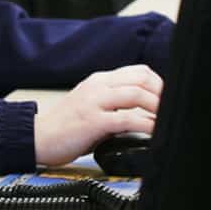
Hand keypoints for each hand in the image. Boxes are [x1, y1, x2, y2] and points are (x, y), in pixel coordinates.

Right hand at [31, 65, 162, 166]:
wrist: (37, 137)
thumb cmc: (64, 127)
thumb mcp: (91, 105)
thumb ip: (114, 104)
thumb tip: (144, 114)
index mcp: (99, 80)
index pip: (138, 72)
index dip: (159, 84)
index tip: (167, 100)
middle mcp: (98, 86)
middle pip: (141, 79)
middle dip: (163, 94)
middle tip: (172, 110)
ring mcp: (94, 102)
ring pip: (136, 94)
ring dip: (157, 107)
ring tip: (167, 119)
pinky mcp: (92, 121)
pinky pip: (126, 119)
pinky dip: (145, 125)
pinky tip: (153, 132)